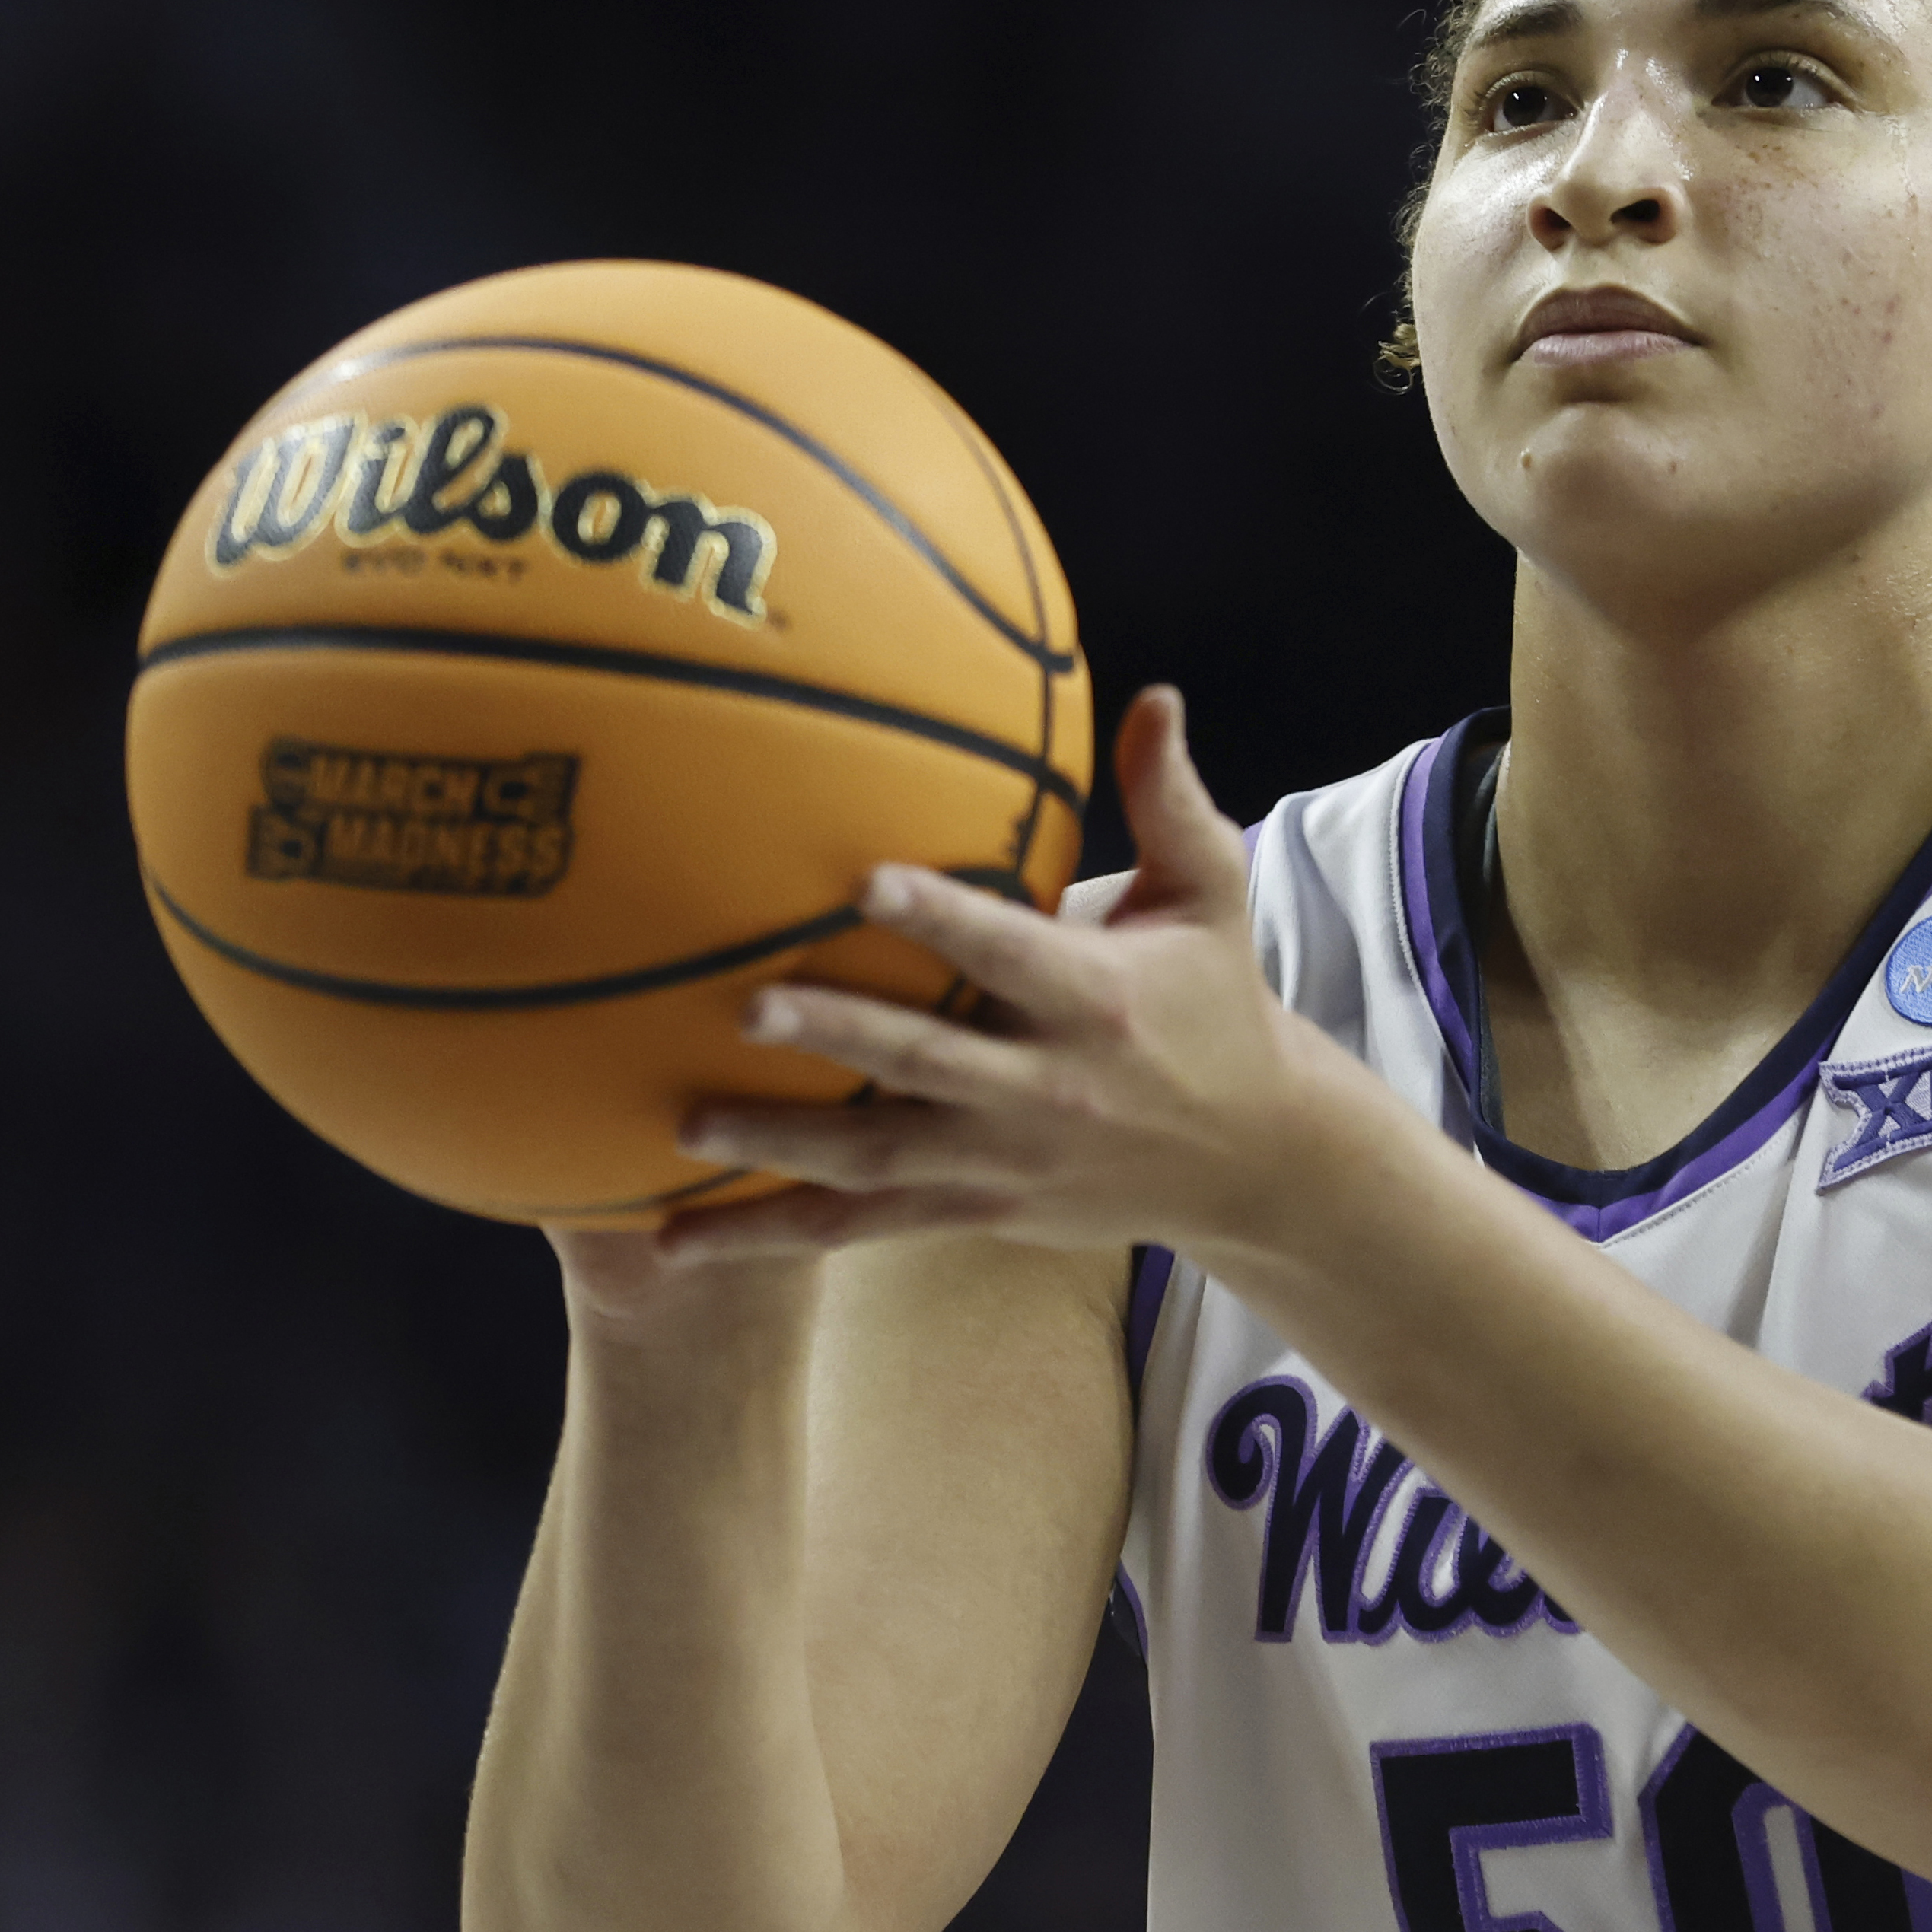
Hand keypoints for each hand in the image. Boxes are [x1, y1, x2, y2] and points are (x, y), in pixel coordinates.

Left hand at [660, 688, 1361, 1260]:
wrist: (1252, 1160)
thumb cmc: (1217, 1005)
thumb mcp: (1212, 897)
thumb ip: (1168, 800)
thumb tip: (1151, 694)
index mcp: (1095, 1001)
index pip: (1007, 953)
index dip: (939, 919)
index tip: (865, 880)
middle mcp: (1045, 1087)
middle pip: (926, 1061)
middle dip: (838, 1035)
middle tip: (748, 1005)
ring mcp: (1004, 1160)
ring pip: (879, 1157)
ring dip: (783, 1143)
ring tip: (687, 1123)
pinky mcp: (977, 1209)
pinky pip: (862, 1227)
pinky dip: (771, 1235)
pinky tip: (679, 1237)